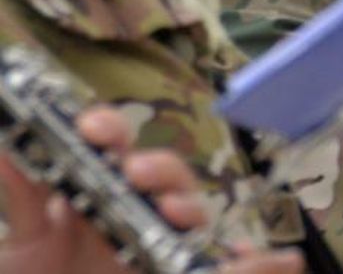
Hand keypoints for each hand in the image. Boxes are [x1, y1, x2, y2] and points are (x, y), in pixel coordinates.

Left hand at [0, 105, 300, 273]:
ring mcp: (160, 246)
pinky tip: (270, 260)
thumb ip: (23, 201)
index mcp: (93, 196)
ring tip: (173, 211)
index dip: (110, 131)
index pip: (113, 150)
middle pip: (164, 177)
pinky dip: (261, 262)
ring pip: (191, 213)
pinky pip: (230, 264)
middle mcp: (133, 215)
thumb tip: (5, 148)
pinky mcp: (181, 267)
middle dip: (159, 168)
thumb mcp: (21, 247)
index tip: (93, 127)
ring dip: (187, 204)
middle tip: (134, 173)